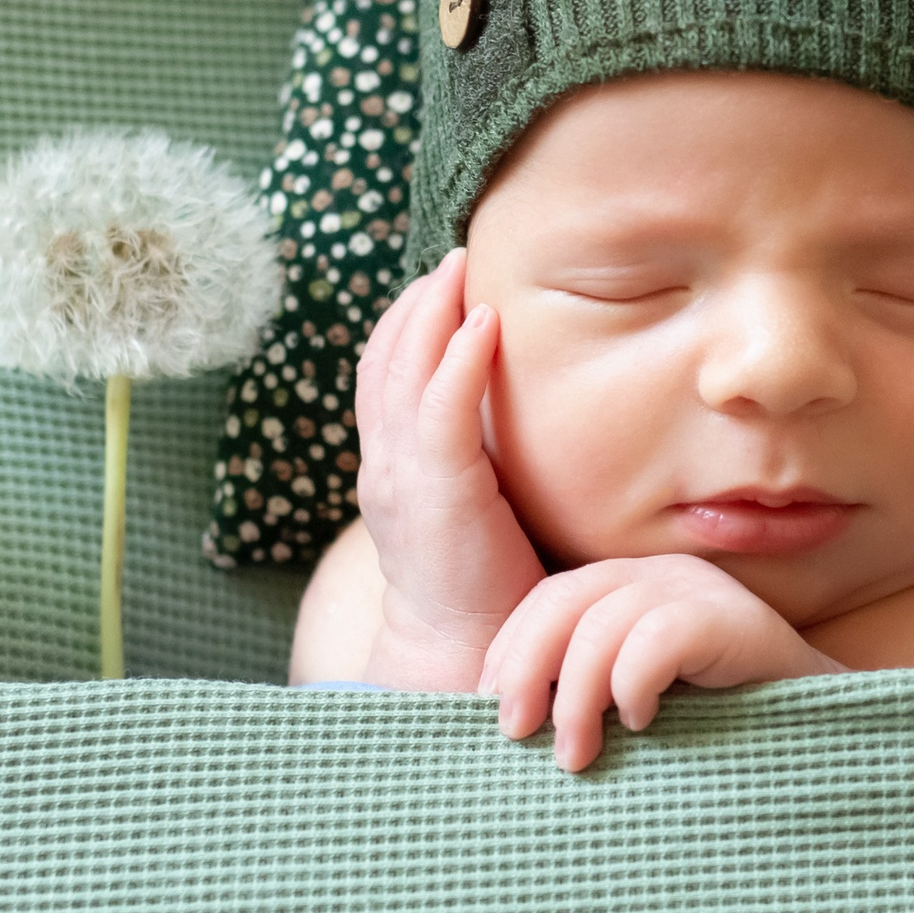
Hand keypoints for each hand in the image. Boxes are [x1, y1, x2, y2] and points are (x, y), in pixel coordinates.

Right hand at [351, 248, 546, 688]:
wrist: (465, 657)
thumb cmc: (488, 588)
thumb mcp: (476, 508)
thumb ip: (484, 461)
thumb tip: (530, 417)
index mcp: (392, 468)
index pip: (386, 374)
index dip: (408, 321)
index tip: (445, 278)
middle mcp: (385, 465)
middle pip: (384, 359)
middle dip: (417, 301)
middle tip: (455, 255)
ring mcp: (402, 478)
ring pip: (400, 372)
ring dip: (431, 312)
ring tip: (460, 268)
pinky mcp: (436, 495)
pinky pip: (439, 413)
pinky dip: (457, 361)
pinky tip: (484, 324)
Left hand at [479, 556, 841, 773]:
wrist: (821, 748)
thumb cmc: (714, 739)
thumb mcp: (632, 711)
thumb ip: (580, 699)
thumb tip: (500, 723)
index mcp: (629, 589)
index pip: (548, 600)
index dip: (510, 652)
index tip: (492, 714)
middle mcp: (662, 576)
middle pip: (564, 601)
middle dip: (526, 669)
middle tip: (517, 736)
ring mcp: (702, 593)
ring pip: (604, 622)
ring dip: (576, 695)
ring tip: (576, 754)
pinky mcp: (736, 622)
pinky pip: (660, 637)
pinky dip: (636, 682)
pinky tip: (644, 722)